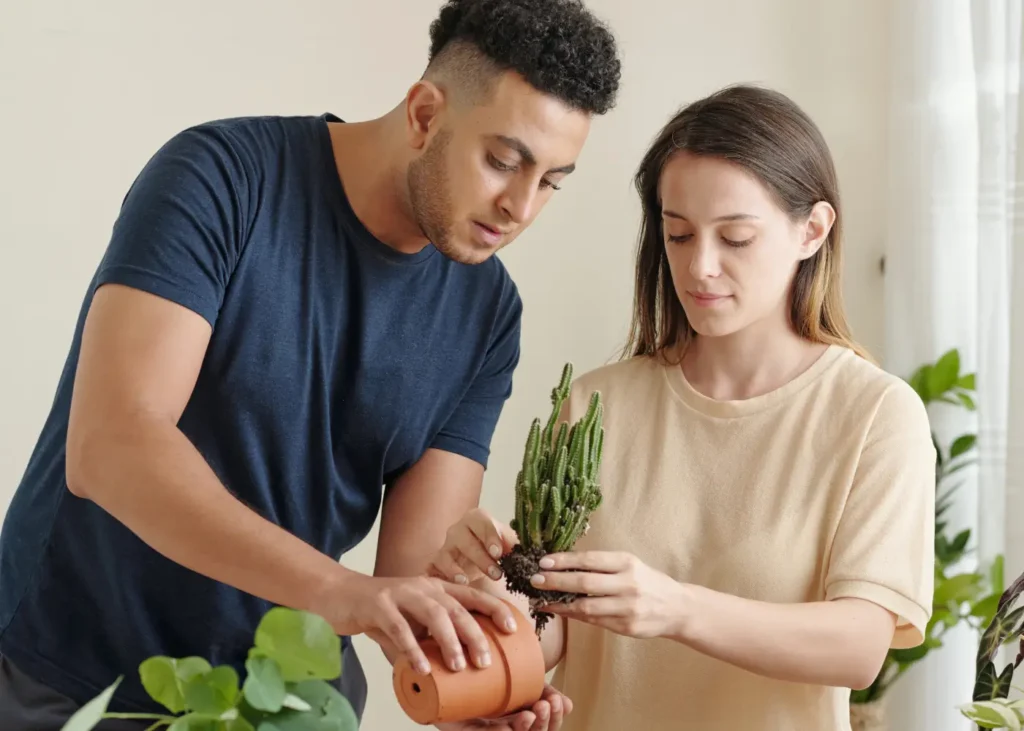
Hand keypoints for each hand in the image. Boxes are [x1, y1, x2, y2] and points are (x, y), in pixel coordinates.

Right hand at [318, 572, 517, 675]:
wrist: (341, 595)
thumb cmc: (382, 611)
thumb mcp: (412, 621)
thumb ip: (430, 638)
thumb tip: (457, 670)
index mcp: (437, 588)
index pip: (472, 596)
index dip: (494, 609)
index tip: (512, 627)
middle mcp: (424, 587)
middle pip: (457, 608)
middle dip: (475, 634)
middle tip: (485, 661)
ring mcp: (401, 593)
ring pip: (434, 614)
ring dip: (449, 641)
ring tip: (459, 666)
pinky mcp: (379, 604)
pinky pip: (399, 627)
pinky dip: (412, 648)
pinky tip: (422, 668)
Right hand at [429, 507, 518, 584]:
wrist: (475, 561)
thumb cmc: (494, 551)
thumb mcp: (508, 546)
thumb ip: (519, 547)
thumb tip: (540, 558)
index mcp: (476, 519)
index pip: (482, 522)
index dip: (490, 536)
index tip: (498, 552)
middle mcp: (457, 529)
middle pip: (465, 540)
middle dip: (480, 557)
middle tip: (496, 574)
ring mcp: (444, 547)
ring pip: (446, 554)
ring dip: (456, 568)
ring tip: (466, 581)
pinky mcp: (434, 564)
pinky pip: (432, 569)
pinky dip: (440, 576)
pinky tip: (452, 585)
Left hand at [435, 683, 572, 730]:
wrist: (436, 669)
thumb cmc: (476, 670)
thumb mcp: (510, 674)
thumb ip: (534, 682)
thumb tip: (570, 704)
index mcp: (519, 711)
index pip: (546, 721)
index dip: (556, 716)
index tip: (560, 701)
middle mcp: (506, 725)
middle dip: (546, 723)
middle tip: (546, 705)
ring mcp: (489, 730)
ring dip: (528, 729)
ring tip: (530, 713)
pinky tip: (505, 727)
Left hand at [533, 551, 685, 638]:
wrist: (676, 608)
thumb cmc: (647, 581)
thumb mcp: (629, 565)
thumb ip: (602, 564)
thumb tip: (563, 563)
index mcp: (627, 563)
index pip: (590, 560)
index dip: (564, 561)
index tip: (543, 562)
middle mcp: (628, 584)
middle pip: (585, 583)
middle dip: (556, 581)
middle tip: (534, 579)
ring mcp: (627, 608)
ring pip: (586, 607)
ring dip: (559, 603)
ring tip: (540, 599)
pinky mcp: (626, 627)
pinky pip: (593, 621)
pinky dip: (573, 615)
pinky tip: (559, 611)